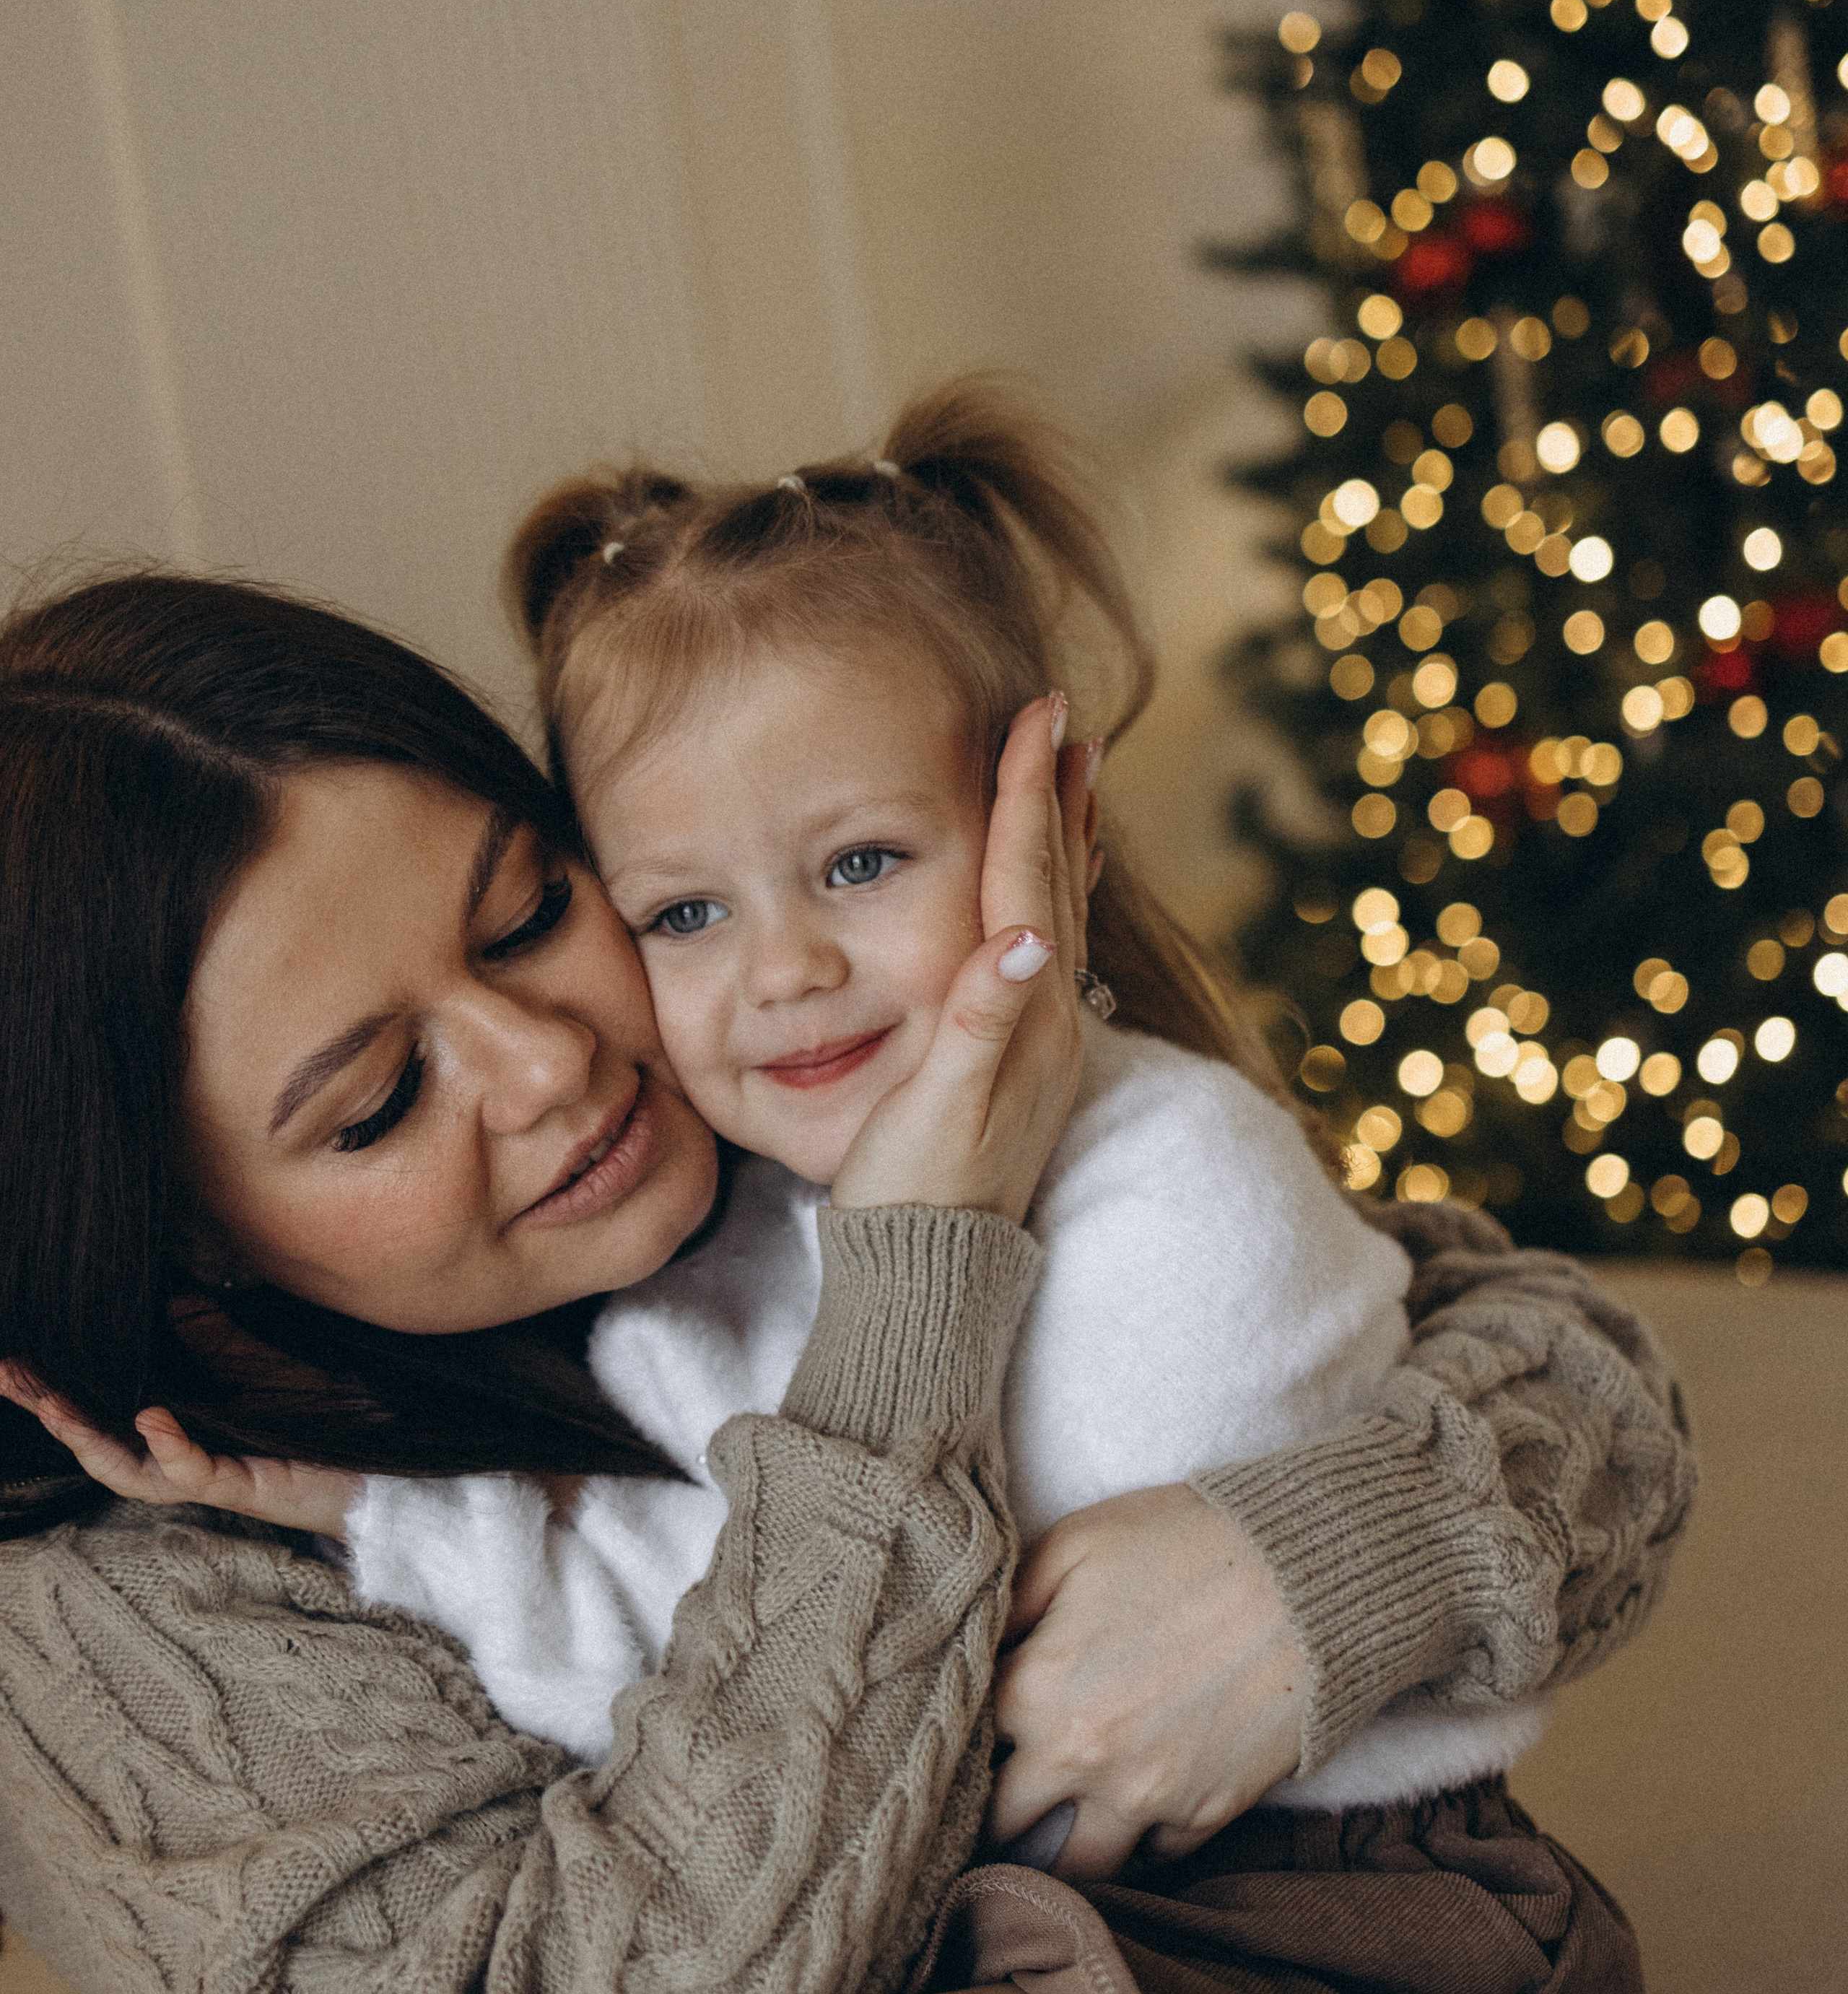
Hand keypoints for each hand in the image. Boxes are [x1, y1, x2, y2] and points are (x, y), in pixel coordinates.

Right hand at [0, 1366, 359, 1537]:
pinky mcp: (243, 1488)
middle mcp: (183, 1462)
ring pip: (130, 1469)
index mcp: (178, 1433)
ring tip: (55, 1404)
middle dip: (50, 1410)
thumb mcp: (260, 1370)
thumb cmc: (322, 1424)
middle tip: (8, 1375)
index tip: (14, 1359)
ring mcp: (210, 1479)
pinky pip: (194, 1474)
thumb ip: (214, 1342)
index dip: (56, 1390)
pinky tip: (149, 1416)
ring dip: (90, 1437)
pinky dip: (169, 1446)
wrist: (383, 1465)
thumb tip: (171, 1301)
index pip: (103, 1412)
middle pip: (99, 1441)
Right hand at [832, 696, 1092, 1226]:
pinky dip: (1043, 902)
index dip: (1027, 794)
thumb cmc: (916, 1193)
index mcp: (1027, 1015)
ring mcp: (1039, 1043)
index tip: (1038, 717)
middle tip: (1059, 720)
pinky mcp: (1019, 1064)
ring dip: (1057, 841)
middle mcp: (1048, 1022)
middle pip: (1054, 884)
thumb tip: (1025, 934)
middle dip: (1053, 797)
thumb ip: (982, 1018)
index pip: (1026, 879)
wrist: (927, 1277)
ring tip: (1064, 781)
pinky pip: (1042, 954)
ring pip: (1054, 914)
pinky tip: (1036, 897)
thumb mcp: (940, 1106)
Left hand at [987, 1484, 1308, 1878]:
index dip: (960, 1736)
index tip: (964, 1737)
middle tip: (995, 1798)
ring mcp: (1146, 1795)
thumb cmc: (1189, 1542)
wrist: (1313, 1577)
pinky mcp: (1207, 1812)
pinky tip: (1135, 1808)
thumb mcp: (1078, 1542)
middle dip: (991, 1810)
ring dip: (1059, 1847)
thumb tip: (968, 1649)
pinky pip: (1155, 1854)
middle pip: (1003, 1821)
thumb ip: (1009, 1601)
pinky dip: (1140, 1838)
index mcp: (1037, 1689)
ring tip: (1056, 1827)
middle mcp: (1080, 1758)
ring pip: (1076, 1864)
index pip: (963, 1742)